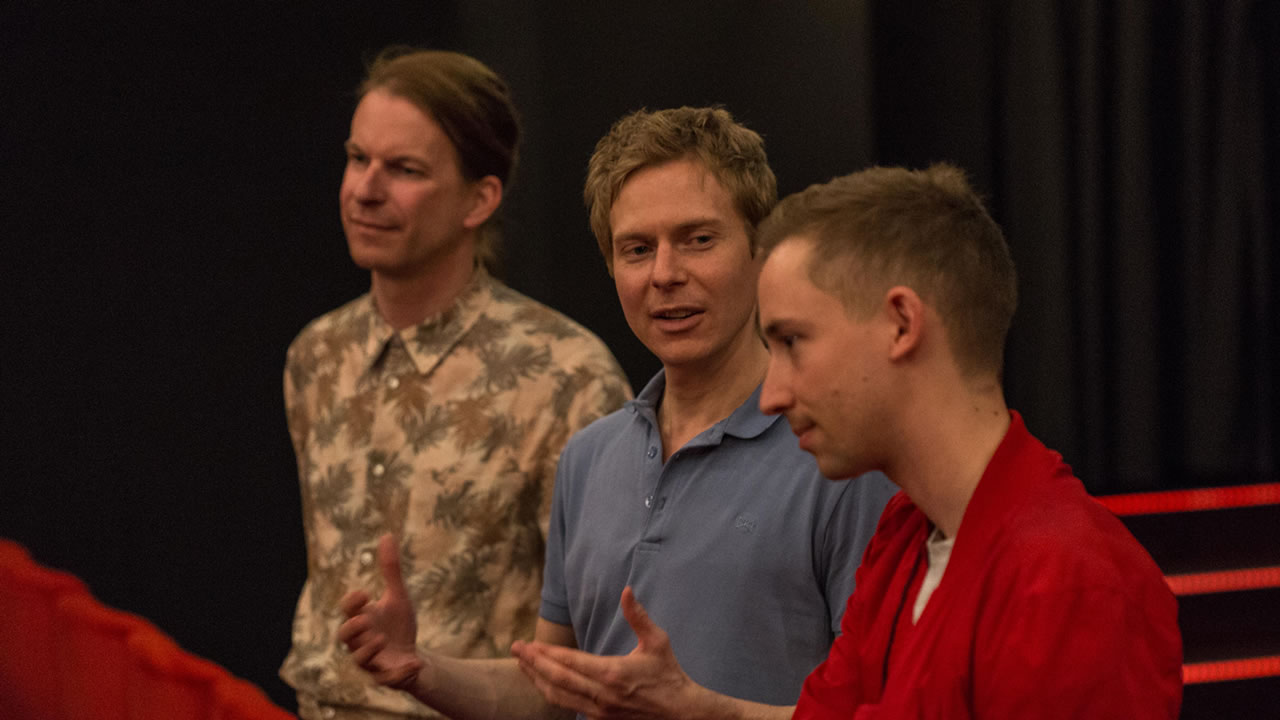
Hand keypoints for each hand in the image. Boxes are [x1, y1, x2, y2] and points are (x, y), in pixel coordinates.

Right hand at [338, 533, 423, 690]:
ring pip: (360, 659)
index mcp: (363, 619)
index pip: (348, 610)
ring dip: (367, 649)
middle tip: (365, 619)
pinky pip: (387, 679)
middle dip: (352, 628)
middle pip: (345, 636)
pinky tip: (416, 662)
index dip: (352, 603)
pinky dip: (399, 673)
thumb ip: (391, 570)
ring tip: (380, 638)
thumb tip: (387, 535)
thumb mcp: (398, 596)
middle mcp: (361, 641)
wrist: (411, 653)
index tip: (363, 593)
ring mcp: (372, 660)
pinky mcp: (385, 676)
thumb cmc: (398, 624)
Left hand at [511, 587, 696, 718]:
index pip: (570, 662)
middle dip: (533, 663)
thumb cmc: (668, 674)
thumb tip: (627, 591)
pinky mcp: (601, 719)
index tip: (528, 644)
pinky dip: (552, 694)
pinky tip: (543, 683)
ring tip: (522, 666)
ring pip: (559, 696)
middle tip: (515, 650)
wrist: (680, 712)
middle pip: (557, 679)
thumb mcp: (657, 641)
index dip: (546, 653)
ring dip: (537, 680)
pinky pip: (569, 706)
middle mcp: (601, 694)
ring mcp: (599, 710)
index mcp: (613, 673)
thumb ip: (638, 616)